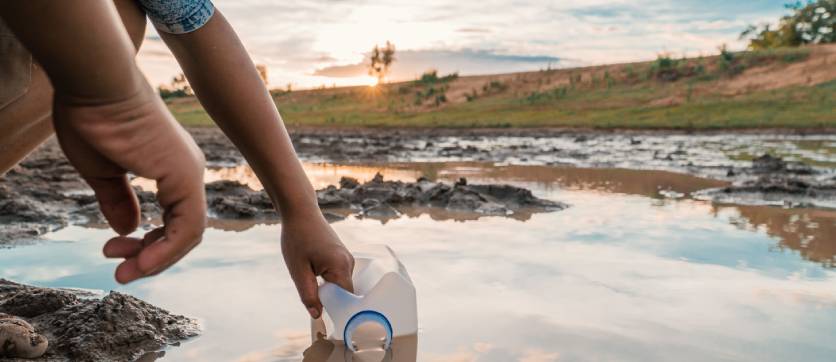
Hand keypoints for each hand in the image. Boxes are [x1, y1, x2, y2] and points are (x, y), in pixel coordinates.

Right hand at [53, 85, 206, 283]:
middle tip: (118, 271)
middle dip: (150, 256)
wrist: (95, 85)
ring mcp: (190, 174)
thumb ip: (118, 200)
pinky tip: (139, 263)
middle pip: (182, 230)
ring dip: (157, 260)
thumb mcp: (104, 171)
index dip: (146, 244)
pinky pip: (187, 227)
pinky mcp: (185, 176)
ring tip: (125, 272)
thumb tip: (127, 229)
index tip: (111, 252)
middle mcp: (187, 172)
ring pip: (189, 234)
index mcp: (171, 168)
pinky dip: (165, 250)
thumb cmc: (93, 118)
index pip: (171, 219)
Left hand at [282, 213, 353, 318]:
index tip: (319, 308)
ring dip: (325, 286)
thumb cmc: (297, 238)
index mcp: (341, 267)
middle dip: (328, 296)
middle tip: (308, 288)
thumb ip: (308, 295)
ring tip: (308, 272)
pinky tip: (312, 267)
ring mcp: (347, 258)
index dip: (334, 308)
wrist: (300, 212)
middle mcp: (349, 263)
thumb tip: (317, 315)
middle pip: (343, 292)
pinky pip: (338, 275)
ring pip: (339, 284)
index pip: (346, 299)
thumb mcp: (298, 270)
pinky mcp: (342, 255)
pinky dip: (326, 277)